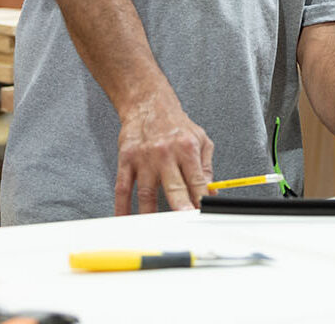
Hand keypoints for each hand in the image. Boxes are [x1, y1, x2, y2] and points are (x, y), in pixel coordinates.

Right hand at [114, 90, 213, 214]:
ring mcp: (144, 159)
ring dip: (151, 214)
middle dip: (180, 208)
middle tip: (184, 224)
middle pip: (173, 187)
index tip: (203, 214)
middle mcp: (166, 153)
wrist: (148, 104)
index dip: (200, 199)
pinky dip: (122, 207)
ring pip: (147, 193)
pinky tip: (125, 220)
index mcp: (187, 148)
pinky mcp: (126, 160)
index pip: (196, 180)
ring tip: (157, 230)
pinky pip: (123, 189)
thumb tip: (211, 192)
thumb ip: (206, 167)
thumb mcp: (200, 139)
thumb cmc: (175, 124)